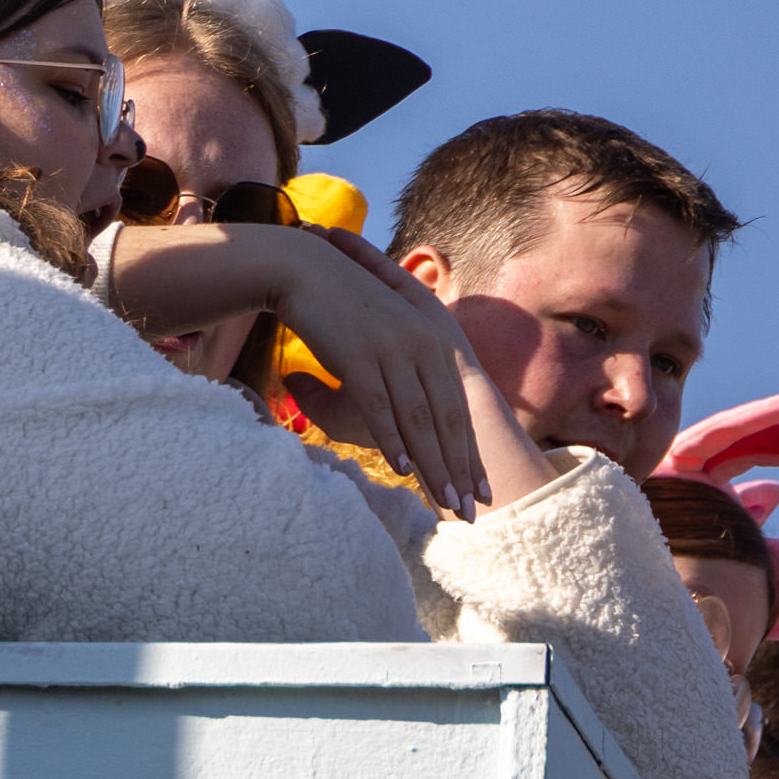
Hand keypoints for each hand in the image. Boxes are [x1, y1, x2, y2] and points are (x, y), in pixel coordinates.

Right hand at [258, 229, 495, 515]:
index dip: (466, 452)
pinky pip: (381, 404)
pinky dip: (393, 438)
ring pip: (419, 418)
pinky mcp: (362, 354)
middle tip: (469, 510)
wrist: (301, 268)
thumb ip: (376, 382)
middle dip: (458, 469)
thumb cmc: (332, 309)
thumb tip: (375, 417)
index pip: (454, 409)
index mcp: (432, 345)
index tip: (476, 490)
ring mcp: (394, 351)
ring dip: (433, 464)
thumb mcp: (366, 346)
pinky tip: (403, 466)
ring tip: (443, 499)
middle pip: (444, 420)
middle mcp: (422, 348)